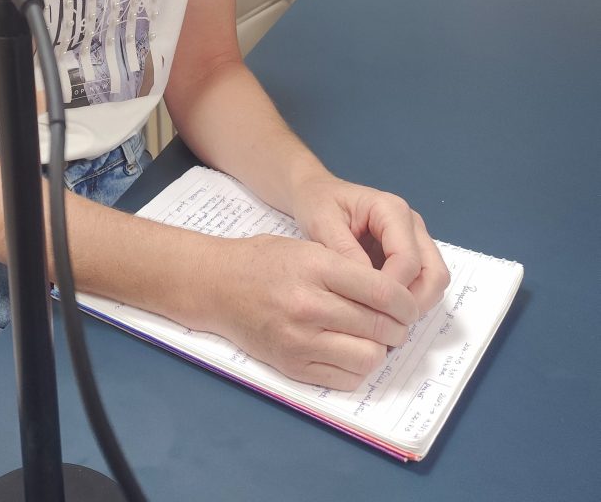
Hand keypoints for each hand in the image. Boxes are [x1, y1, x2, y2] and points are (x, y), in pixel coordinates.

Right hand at [198, 232, 419, 390]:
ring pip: (368, 357)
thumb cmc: (263, 261)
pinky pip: (345, 377)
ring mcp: (299, 340)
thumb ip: (347, 269)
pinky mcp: (293, 366)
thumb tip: (393, 298)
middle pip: (379, 327)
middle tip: (396, 323)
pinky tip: (349, 349)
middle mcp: (308, 305)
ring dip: (378, 350)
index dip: (405, 302)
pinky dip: (356, 367)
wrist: (217, 286)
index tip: (410, 305)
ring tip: (372, 337)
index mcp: (314, 267)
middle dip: (397, 328)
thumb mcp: (306, 248)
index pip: (380, 291)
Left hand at [289, 172, 450, 316]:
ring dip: (414, 304)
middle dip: (412, 303)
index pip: (407, 259)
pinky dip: (409, 300)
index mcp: (392, 210)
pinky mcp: (411, 252)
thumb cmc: (318, 203)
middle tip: (383, 323)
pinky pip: (423, 282)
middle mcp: (412, 223)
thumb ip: (344, 252)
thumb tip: (367, 287)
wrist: (317, 193)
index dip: (392, 290)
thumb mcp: (322, 223)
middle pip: (433, 273)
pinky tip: (383, 310)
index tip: (367, 309)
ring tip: (383, 319)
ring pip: (434, 281)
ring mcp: (415, 238)